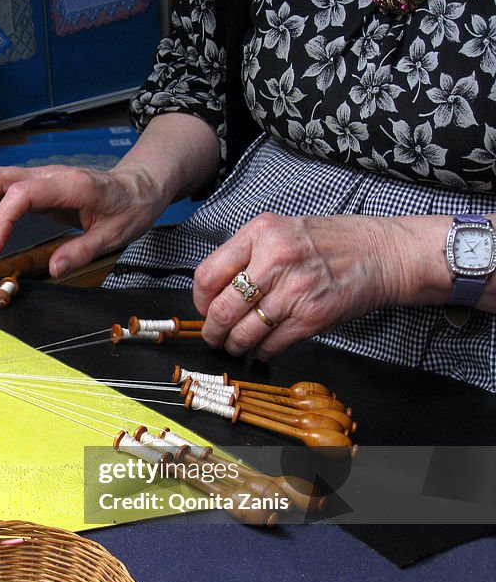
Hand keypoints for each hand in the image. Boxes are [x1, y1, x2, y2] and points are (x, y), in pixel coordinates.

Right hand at [0, 164, 168, 277]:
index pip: (22, 192)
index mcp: (71, 185)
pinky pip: (6, 187)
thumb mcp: (114, 236)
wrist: (141, 186)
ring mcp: (43, 177)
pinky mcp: (39, 185)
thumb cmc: (130, 207)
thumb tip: (53, 269)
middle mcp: (51, 175)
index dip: (2, 217)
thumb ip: (82, 251)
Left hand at [193, 212, 415, 358]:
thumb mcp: (282, 231)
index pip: (208, 274)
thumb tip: (213, 292)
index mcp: (261, 233)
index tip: (204, 309)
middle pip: (222, 309)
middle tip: (214, 336)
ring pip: (244, 332)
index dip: (199, 300)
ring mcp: (295, 290)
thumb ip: (247, 254)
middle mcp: (275, 259)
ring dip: (235, 345)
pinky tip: (263, 346)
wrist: (382, 253)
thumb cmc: (330, 243)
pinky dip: (262, 350)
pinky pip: (272, 344)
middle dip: (213, 331)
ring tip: (236, 344)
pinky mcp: (312, 316)